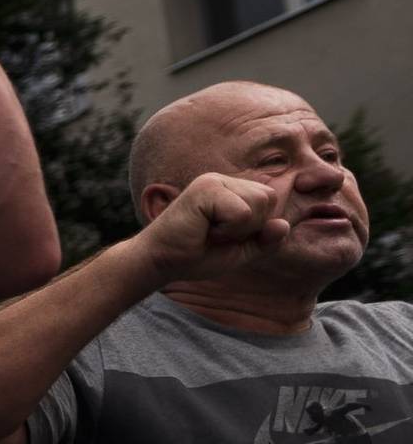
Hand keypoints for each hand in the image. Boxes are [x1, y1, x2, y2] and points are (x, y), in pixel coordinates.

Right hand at [138, 169, 291, 280]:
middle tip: (217, 234)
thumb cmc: (195, 257)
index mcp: (231, 189)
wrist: (159, 263)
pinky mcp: (205, 190)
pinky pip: (243, 212)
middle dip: (251, 225)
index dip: (256, 226)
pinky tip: (203, 230)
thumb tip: (284, 224)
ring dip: (240, 228)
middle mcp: (222, 180)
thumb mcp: (240, 252)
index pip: (269, 200)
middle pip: (268, 197)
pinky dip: (229, 229)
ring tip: (210, 231)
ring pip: (259, 202)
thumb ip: (265, 241)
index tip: (223, 236)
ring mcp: (212, 181)